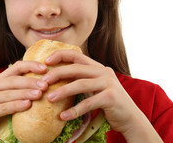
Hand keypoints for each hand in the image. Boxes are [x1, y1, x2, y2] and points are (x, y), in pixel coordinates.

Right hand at [0, 61, 47, 142]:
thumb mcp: (5, 97)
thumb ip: (18, 89)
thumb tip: (43, 83)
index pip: (15, 66)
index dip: (30, 65)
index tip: (45, 68)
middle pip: (13, 80)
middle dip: (31, 81)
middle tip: (45, 84)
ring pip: (9, 93)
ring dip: (26, 93)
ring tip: (40, 94)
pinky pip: (3, 107)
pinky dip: (16, 105)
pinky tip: (28, 105)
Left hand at [42, 50, 162, 141]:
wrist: (130, 118)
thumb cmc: (109, 103)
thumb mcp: (96, 87)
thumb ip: (83, 80)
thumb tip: (58, 79)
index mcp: (98, 67)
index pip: (76, 54)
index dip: (60, 55)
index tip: (45, 62)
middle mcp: (103, 71)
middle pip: (75, 68)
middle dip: (56, 74)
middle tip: (42, 82)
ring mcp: (108, 83)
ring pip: (80, 84)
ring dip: (63, 92)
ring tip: (49, 99)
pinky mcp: (111, 97)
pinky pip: (88, 103)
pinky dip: (74, 110)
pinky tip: (63, 116)